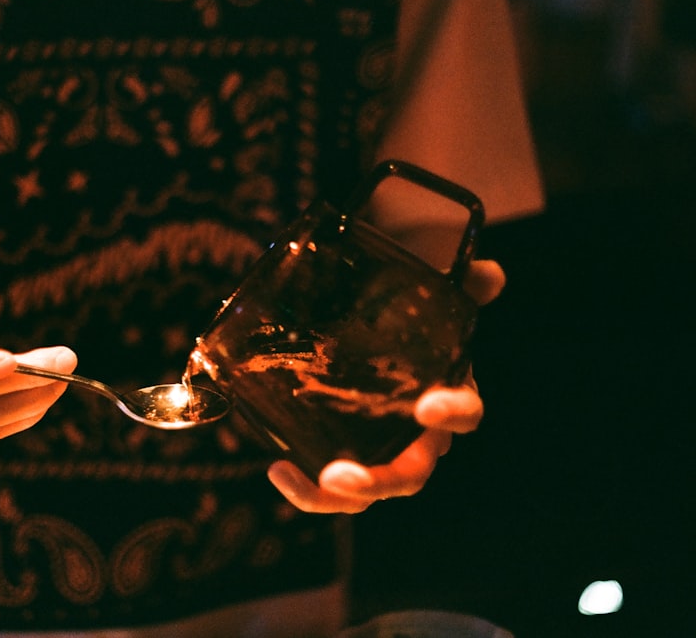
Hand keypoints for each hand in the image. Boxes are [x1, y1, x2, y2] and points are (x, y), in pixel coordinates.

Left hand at [268, 259, 505, 512]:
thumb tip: (489, 275)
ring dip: (339, 496)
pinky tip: (279, 468)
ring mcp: (381, 453)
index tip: (427, 407)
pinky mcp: (344, 459)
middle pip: (411, 472)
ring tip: (306, 479)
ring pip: (369, 491)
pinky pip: (331, 489)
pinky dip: (308, 490)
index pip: (465, 413)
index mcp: (448, 397)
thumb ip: (459, 285)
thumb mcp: (427, 297)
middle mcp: (419, 437)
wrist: (372, 330)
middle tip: (345, 474)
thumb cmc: (406, 321)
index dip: (453, 413)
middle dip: (382, 478)